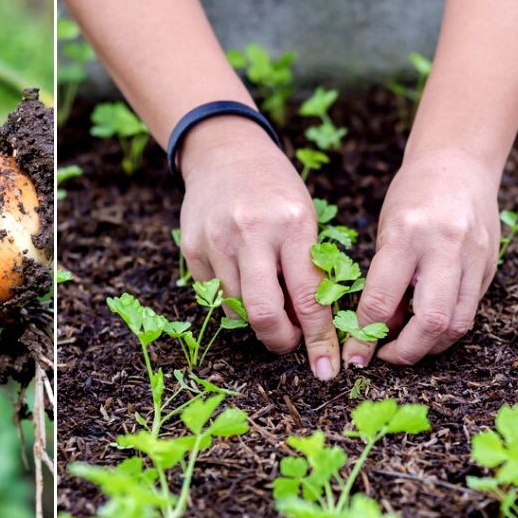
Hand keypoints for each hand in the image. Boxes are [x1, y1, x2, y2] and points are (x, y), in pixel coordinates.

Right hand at [178, 116, 340, 379]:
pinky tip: (239, 275)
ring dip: (255, 318)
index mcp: (292, 225)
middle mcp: (252, 233)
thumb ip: (307, 267)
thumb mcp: (304, 217)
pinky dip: (230, 296)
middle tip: (290, 343)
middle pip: (263, 312)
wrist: (224, 150)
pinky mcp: (192, 247)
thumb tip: (312, 326)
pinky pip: (212, 292)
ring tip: (267, 303)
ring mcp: (216, 240)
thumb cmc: (275, 189)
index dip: (319, 339)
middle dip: (280, 340)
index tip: (326, 367)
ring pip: (235, 308)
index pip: (309, 297)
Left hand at [342, 148, 500, 366]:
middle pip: (430, 320)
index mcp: (407, 235)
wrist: (458, 163)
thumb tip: (376, 330)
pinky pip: (470, 310)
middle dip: (406, 352)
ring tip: (408, 348)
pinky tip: (429, 330)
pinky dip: (448, 329)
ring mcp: (474, 258)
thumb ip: (384, 280)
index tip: (356, 355)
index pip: (382, 300)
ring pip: (457, 323)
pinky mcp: (490, 267)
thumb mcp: (386, 231)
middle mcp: (445, 247)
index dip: (365, 335)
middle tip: (385, 358)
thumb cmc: (412, 197)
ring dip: (431, 347)